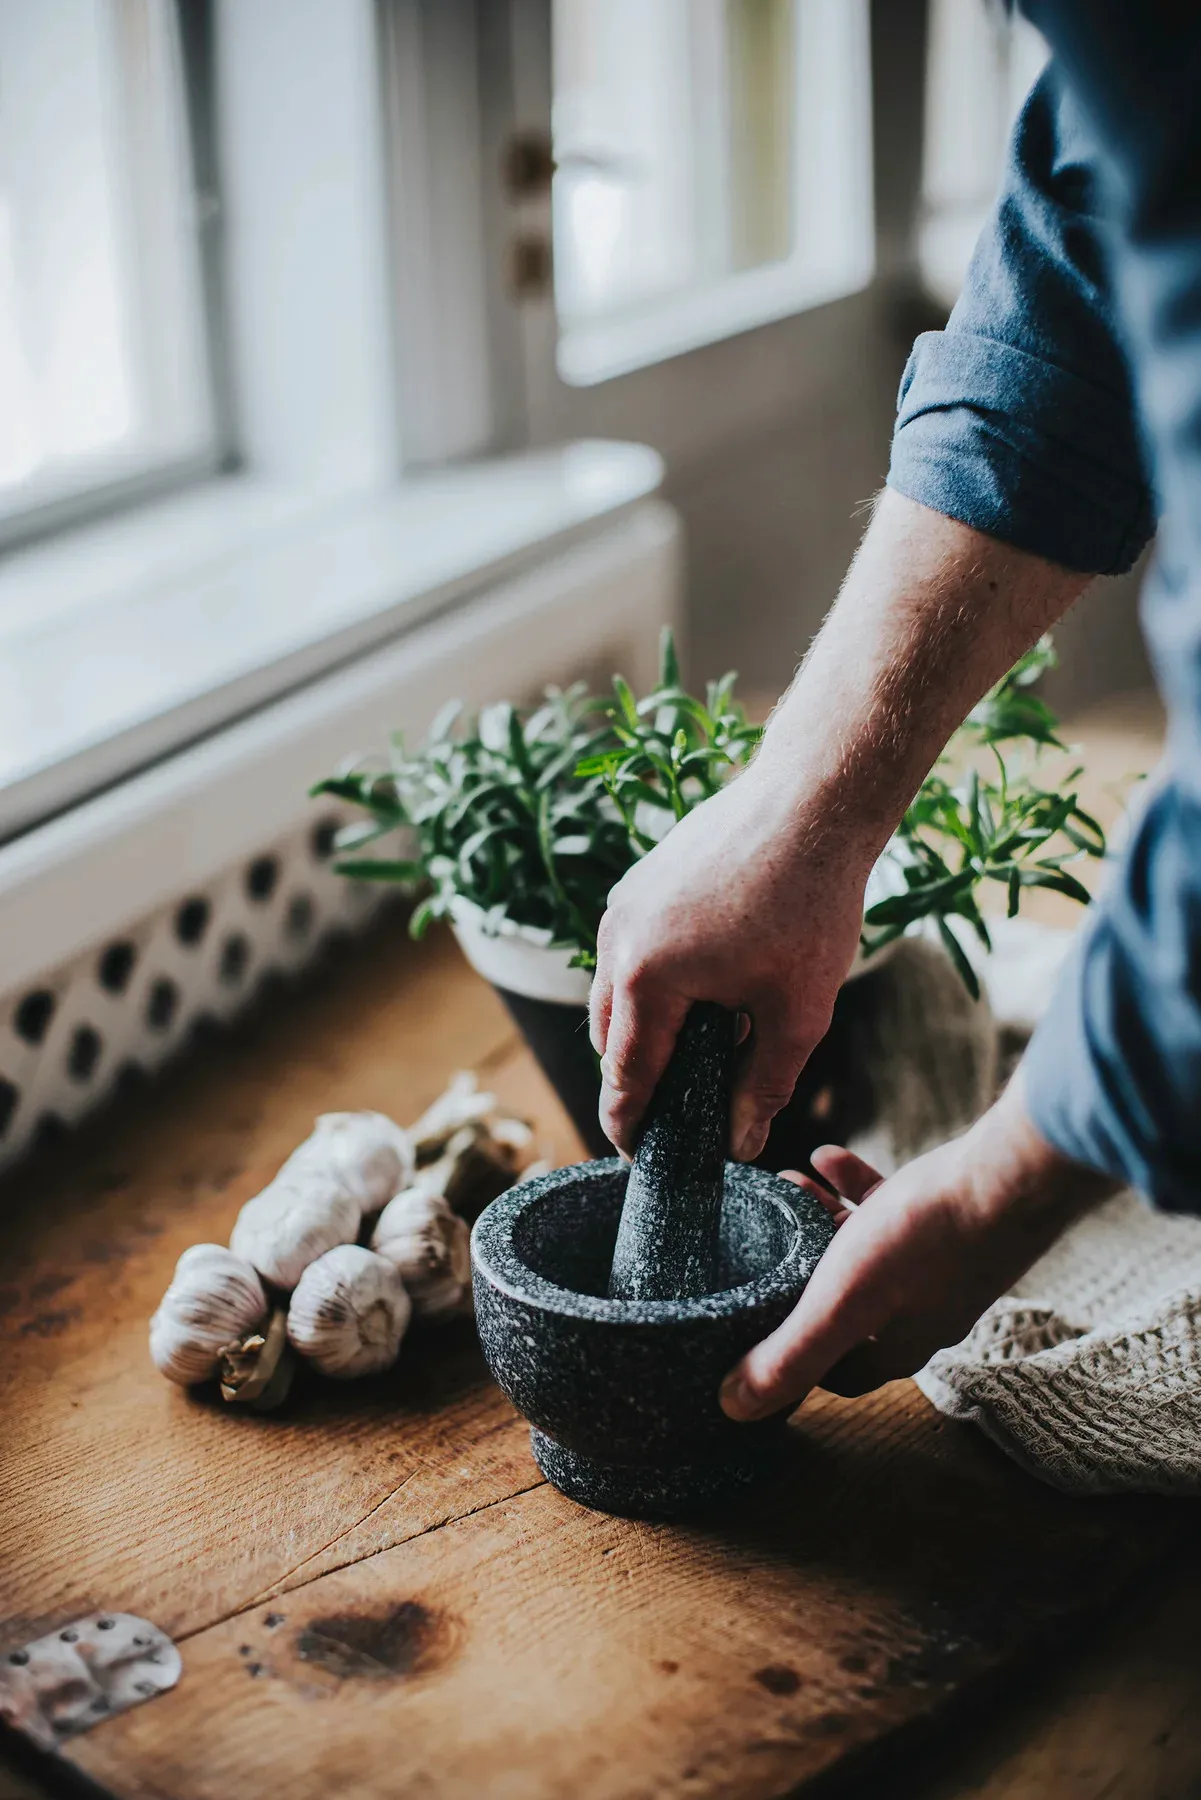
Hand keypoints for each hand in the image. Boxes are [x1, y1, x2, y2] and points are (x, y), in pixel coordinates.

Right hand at [589, 762, 875, 1159]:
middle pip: (609, 1040)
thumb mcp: (796, 1012)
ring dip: (643, 1031)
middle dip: (635, 1081)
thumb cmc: (810, 905)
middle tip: (675, 1118)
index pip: (624, 1077)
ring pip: (615, 995)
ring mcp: (623, 907)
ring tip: (693, 1058)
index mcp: (645, 981)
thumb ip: (762, 1086)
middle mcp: (617, 943)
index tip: (641, 1162)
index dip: (631, 1126)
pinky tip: (703, 993)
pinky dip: (651, 986)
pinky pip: (630, 953)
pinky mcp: (640, 883)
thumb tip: (740, 1144)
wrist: (811, 802)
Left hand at [719, 1073, 1116, 1419]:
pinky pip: (890, 1207)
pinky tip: (826, 1156)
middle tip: (761, 1240)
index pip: (838, 1374)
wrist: (1009, 1178)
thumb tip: (734, 1405)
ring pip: (864, 1250)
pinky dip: (853, 1186)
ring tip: (784, 1187)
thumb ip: (791, 1354)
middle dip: (800, 1274)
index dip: (797, 1360)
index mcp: (895, 1345)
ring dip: (820, 1222)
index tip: (757, 1329)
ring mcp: (938, 1265)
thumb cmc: (926, 1242)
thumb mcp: (842, 1301)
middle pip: (846, 1306)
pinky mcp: (948, 1219)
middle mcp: (921, 1312)